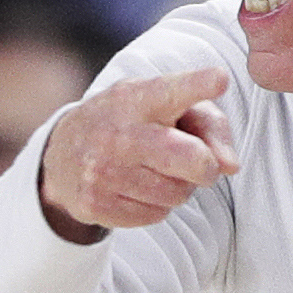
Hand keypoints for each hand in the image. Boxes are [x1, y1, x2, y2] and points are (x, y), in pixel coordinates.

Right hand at [36, 68, 236, 239]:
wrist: (62, 155)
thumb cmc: (132, 125)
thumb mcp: (165, 106)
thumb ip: (208, 125)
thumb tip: (230, 165)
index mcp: (137, 99)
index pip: (171, 92)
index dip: (198, 85)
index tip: (219, 78)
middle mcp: (118, 133)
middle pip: (188, 157)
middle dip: (206, 166)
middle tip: (201, 164)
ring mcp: (102, 170)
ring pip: (177, 193)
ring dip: (180, 187)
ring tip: (159, 172)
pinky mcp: (96, 203)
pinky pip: (156, 214)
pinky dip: (158, 205)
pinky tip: (139, 189)